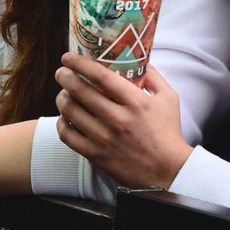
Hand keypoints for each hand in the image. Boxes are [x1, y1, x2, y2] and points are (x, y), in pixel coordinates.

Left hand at [55, 54, 192, 188]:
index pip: (100, 76)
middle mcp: (118, 119)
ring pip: (70, 111)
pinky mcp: (96, 155)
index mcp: (135, 102)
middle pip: (80, 91)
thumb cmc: (168, 133)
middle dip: (65, 77)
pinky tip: (65, 117)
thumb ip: (154, 77)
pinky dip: (61, 123)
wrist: (168, 172)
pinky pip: (68, 136)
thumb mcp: (168, 99)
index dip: (80, 63)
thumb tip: (139, 61)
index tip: (68, 57)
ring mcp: (105, 138)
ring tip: (63, 93)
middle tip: (61, 72)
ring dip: (61, 98)